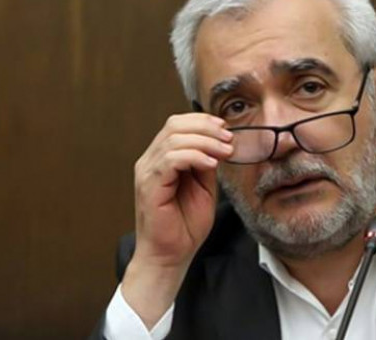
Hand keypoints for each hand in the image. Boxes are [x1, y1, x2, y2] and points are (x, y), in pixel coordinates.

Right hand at [121, 113, 232, 327]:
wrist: (170, 255)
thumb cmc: (184, 226)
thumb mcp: (204, 187)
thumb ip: (206, 164)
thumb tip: (219, 144)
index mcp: (162, 159)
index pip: (177, 125)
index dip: (202, 121)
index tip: (226, 129)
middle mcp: (150, 161)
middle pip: (174, 126)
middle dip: (206, 128)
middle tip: (228, 139)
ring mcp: (147, 172)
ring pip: (174, 139)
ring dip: (204, 142)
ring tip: (224, 151)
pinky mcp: (149, 186)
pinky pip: (170, 160)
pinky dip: (194, 157)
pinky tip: (211, 164)